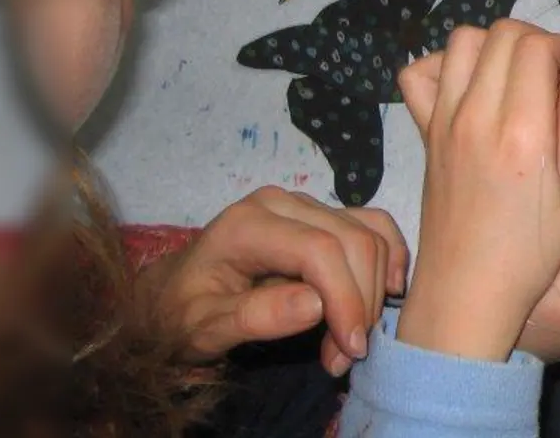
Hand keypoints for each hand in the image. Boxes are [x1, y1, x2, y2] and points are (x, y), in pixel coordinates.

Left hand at [140, 186, 407, 374]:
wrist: (170, 296)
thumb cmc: (182, 314)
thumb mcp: (203, 328)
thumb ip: (254, 316)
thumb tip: (315, 305)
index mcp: (248, 224)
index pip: (319, 250)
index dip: (346, 299)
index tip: (349, 349)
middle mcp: (282, 203)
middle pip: (352, 241)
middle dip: (361, 303)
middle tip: (345, 356)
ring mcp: (306, 205)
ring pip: (369, 234)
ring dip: (376, 290)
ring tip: (351, 339)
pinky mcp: (323, 215)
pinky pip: (373, 225)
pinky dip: (389, 258)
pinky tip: (389, 292)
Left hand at [394, 21, 559, 360]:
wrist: (468, 290)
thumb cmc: (533, 252)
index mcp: (522, 133)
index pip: (539, 47)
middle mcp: (477, 117)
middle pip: (504, 33)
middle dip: (539, 41)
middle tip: (557, 75)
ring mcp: (444, 121)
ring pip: (465, 39)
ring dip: (498, 46)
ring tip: (520, 77)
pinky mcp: (425, 131)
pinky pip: (419, 72)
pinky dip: (446, 65)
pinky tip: (474, 88)